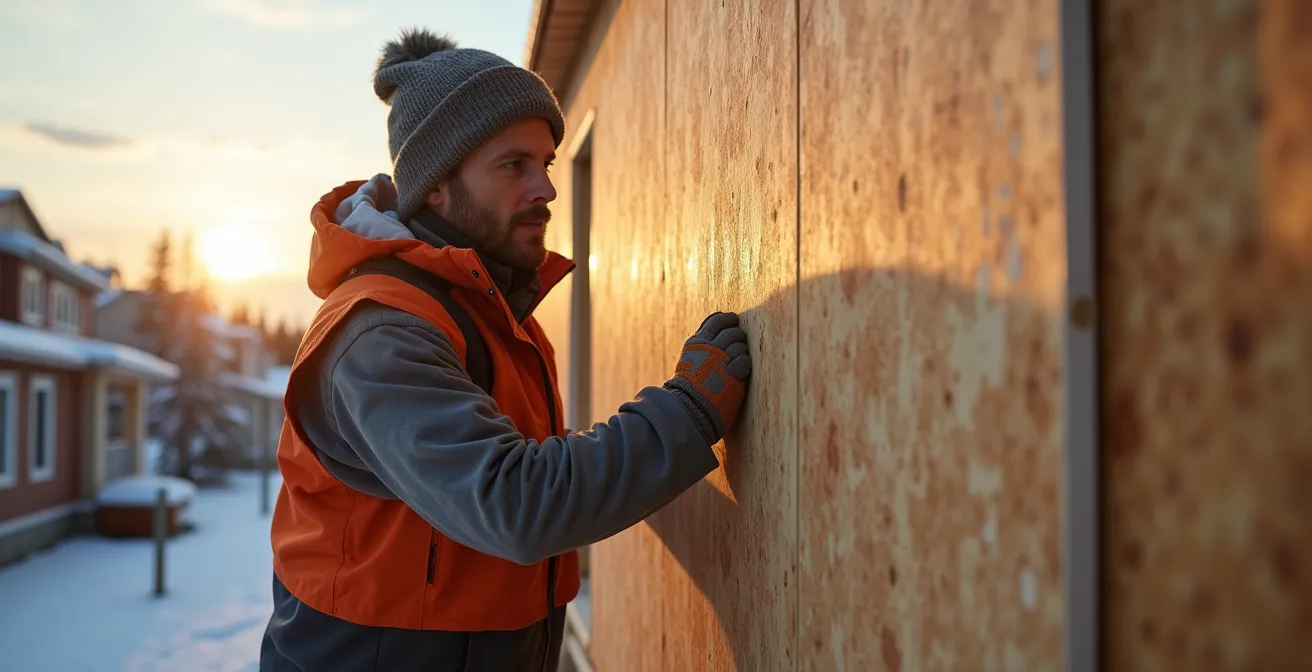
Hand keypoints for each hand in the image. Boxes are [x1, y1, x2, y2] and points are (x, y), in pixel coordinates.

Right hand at [663, 312, 752, 442]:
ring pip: (740, 345)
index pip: (716, 320)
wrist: (687, 410)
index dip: (727, 319)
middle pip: (732, 331)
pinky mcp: (732, 374)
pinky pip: (745, 360)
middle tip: (738, 344)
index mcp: (696, 342)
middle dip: (738, 336)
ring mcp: (720, 359)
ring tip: (736, 362)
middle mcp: (709, 347)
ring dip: (741, 352)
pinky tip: (740, 372)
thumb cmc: (687, 389)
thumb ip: (701, 347)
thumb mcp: (689, 361)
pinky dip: (744, 364)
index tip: (733, 320)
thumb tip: (712, 336)